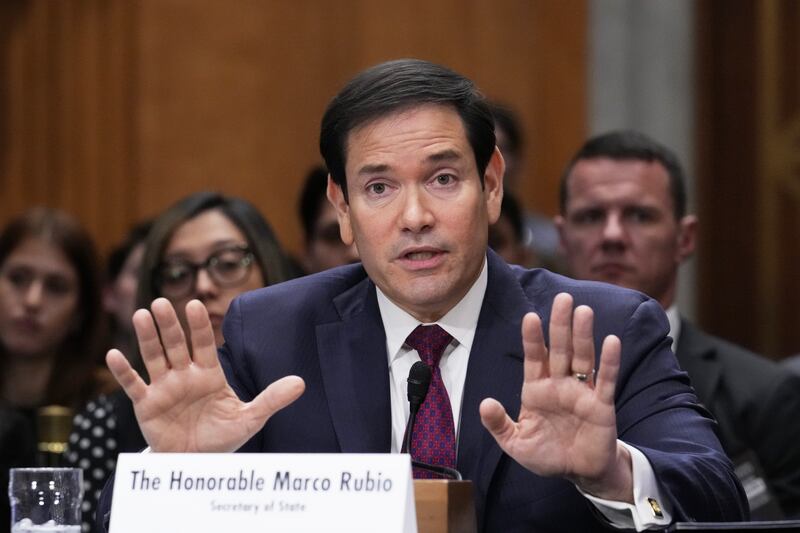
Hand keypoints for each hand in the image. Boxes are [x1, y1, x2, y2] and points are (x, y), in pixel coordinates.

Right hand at [105, 298, 304, 452]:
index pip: (204, 344)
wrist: (198, 462)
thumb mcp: (250, 419)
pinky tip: (113, 355)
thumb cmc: (223, 436)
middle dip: (170, 325)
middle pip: (176, 345)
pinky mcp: (147, 405)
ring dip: (147, 337)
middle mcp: (185, 375)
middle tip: (163, 301)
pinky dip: (123, 372)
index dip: (199, 325)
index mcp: (209, 374)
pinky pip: (133, 385)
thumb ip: (271, 398)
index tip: (195, 304)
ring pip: (154, 357)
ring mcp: (164, 388)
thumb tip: (301, 382)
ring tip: (141, 314)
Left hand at [479, 292, 631, 501]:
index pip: (534, 358)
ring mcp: (581, 391)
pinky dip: (609, 362)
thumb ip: (499, 425)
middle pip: (559, 349)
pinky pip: (605, 380)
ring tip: (584, 311)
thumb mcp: (516, 443)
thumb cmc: (547, 454)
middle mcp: (559, 384)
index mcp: (537, 389)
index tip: (530, 316)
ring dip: (583, 335)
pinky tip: (612, 341)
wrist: (579, 472)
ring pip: (582, 357)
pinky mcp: (602, 404)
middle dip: (560, 324)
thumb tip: (484, 404)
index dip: (532, 338)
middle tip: (563, 297)